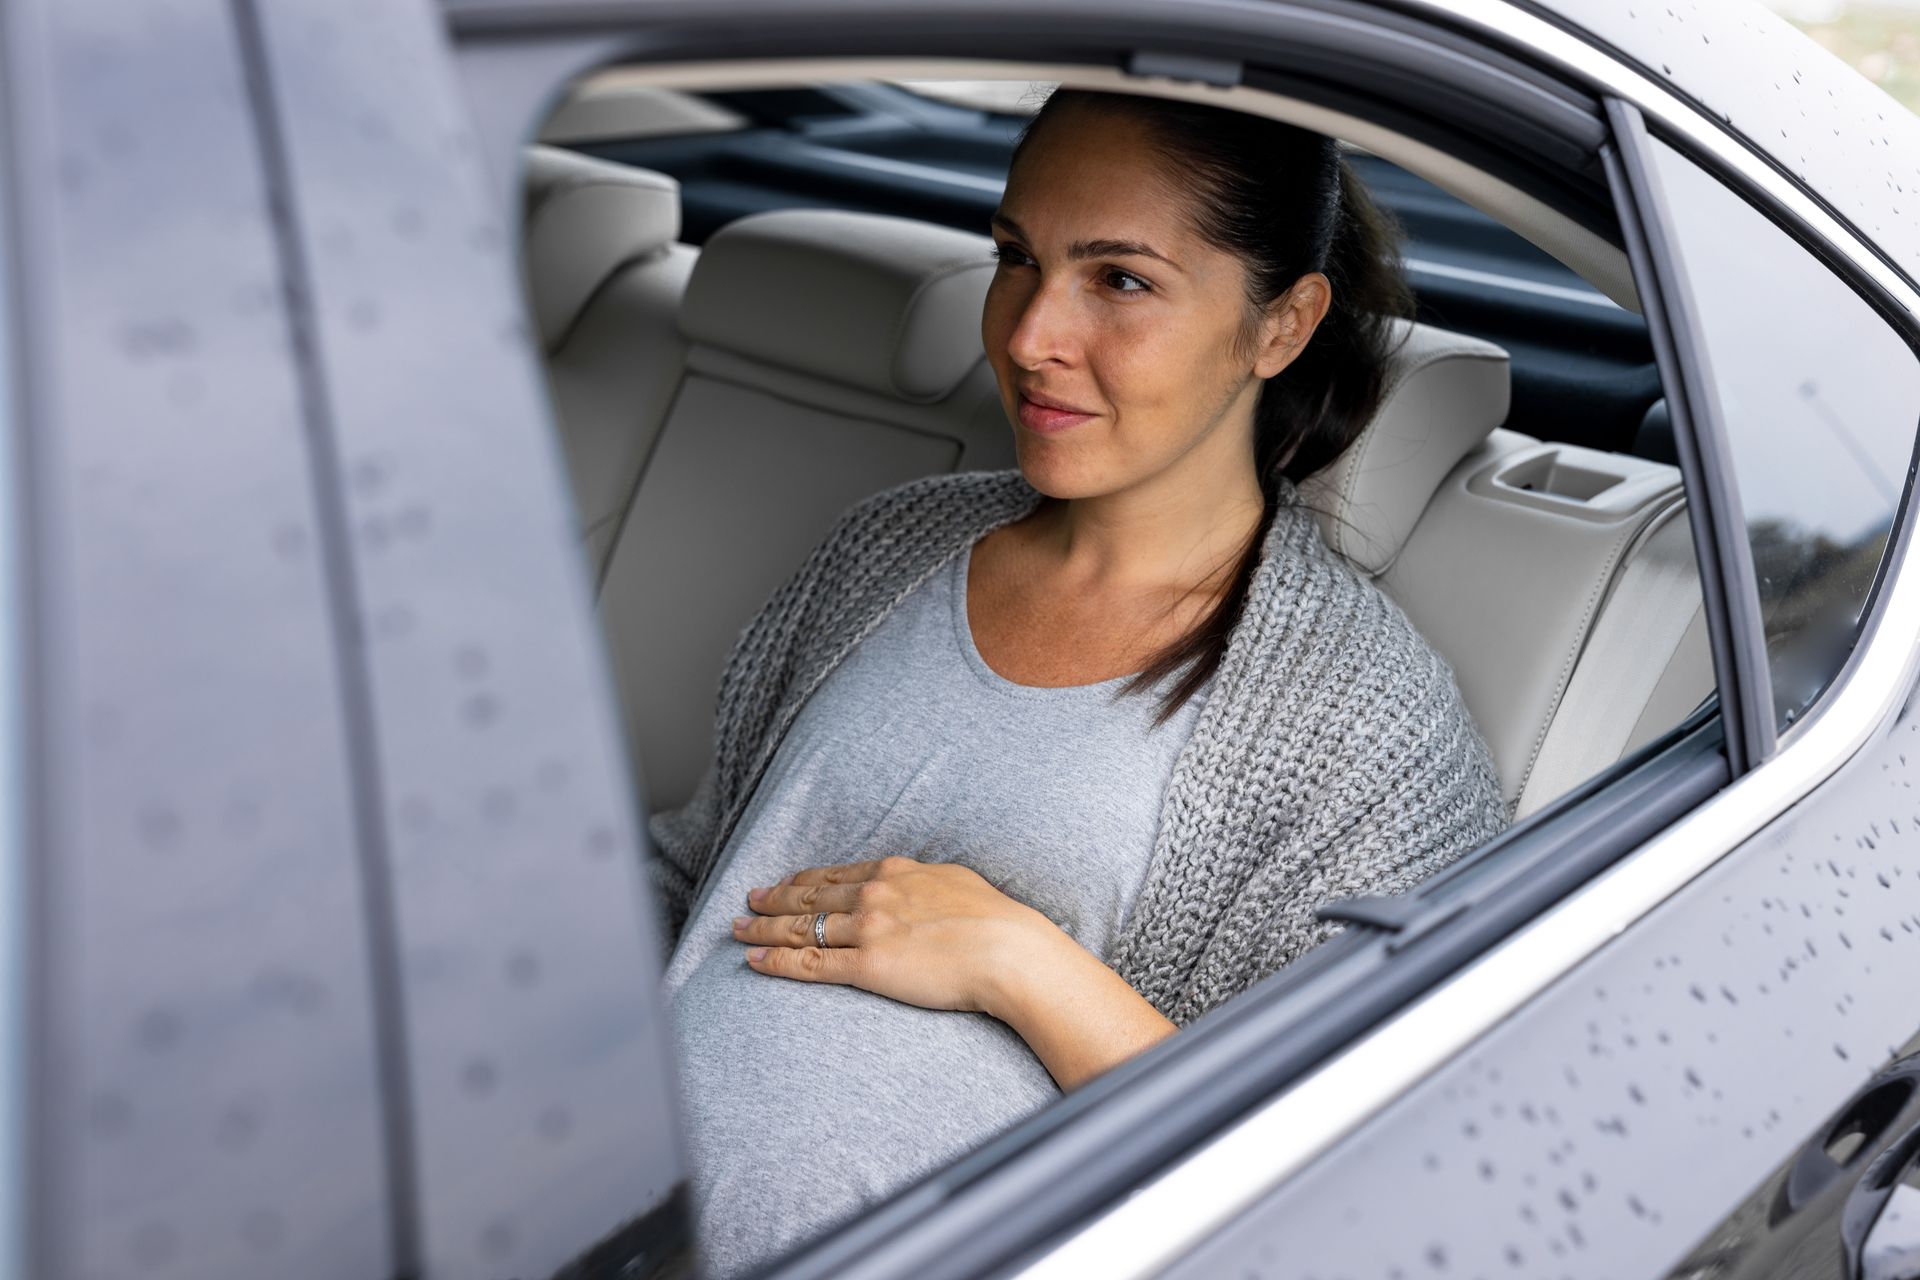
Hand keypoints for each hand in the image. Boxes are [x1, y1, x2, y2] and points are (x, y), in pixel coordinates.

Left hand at [731, 854, 1059, 1016]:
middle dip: (773, 899)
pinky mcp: (867, 966)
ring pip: (800, 927)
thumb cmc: (995, 919)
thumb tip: (920, 884)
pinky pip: (810, 963)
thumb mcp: (956, 881)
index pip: (835, 874)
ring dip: (763, 928)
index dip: (803, 879)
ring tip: (739, 929)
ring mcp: (867, 930)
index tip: (785, 883)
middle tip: (749, 900)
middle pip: (808, 896)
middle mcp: (873, 895)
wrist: (1010, 951)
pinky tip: (753, 960)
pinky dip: (776, 961)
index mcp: (894, 872)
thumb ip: (926, 881)